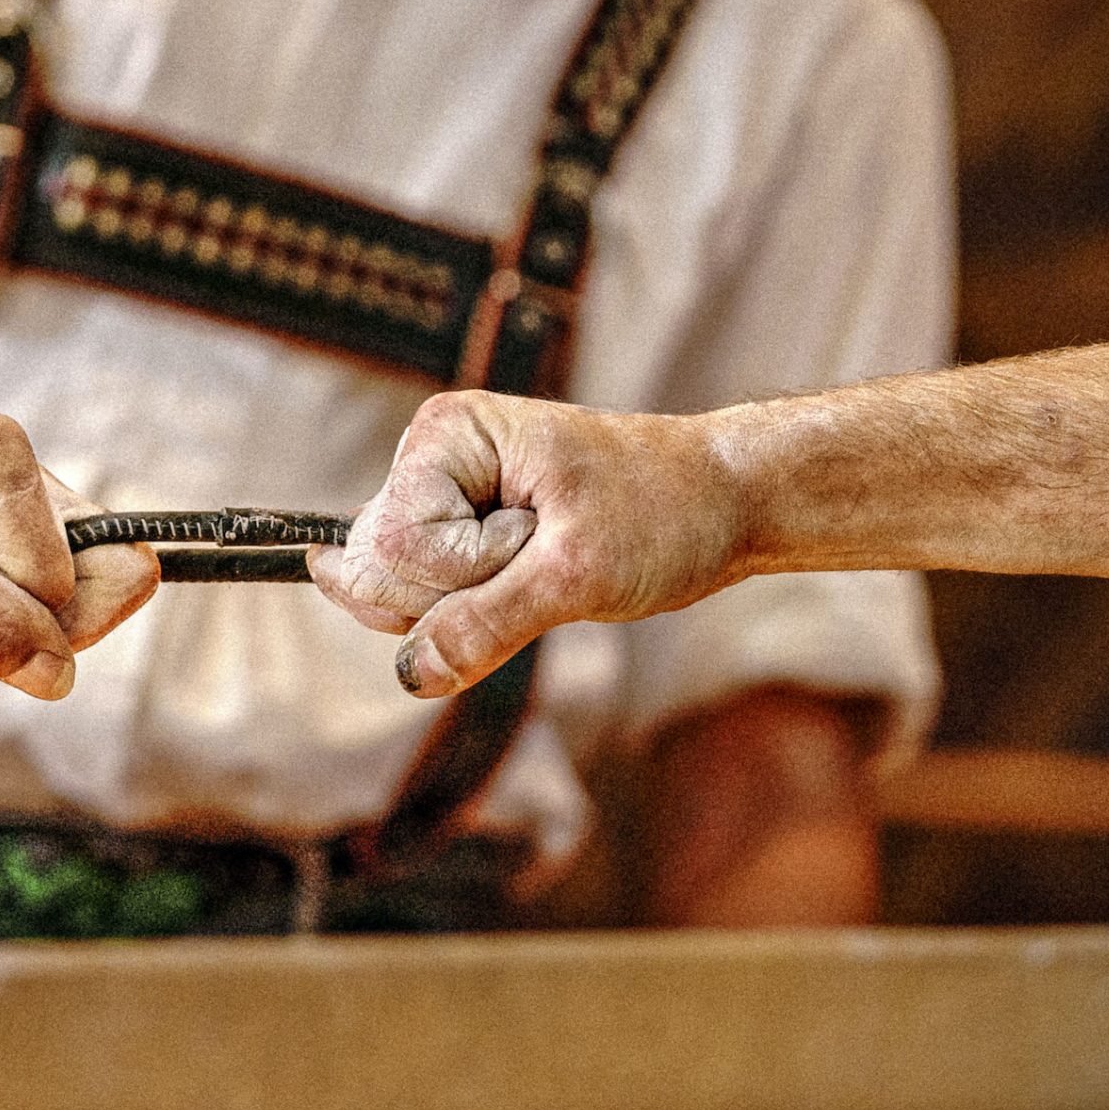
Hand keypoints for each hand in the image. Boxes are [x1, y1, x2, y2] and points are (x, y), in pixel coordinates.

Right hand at [309, 390, 744, 696]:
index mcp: (446, 434)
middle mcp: (430, 458)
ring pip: (399, 597)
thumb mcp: (579, 574)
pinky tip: (532, 577)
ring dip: (477, 605)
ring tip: (547, 559)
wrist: (727, 501)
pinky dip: (481, 613)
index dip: (465, 571)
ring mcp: (441, 500)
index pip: (396, 545)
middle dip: (463, 592)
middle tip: (545, 552)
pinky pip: (428, 605)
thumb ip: (486, 622)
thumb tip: (410, 675)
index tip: (542, 542)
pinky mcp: (459, 536)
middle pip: (380, 572)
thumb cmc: (665, 512)